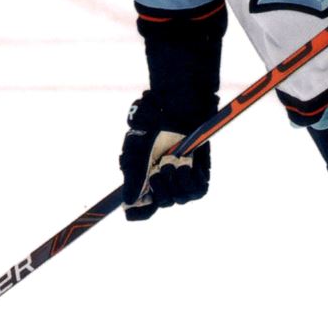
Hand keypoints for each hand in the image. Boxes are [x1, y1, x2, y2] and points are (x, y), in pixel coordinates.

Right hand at [119, 92, 210, 220]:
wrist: (178, 113)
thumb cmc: (153, 129)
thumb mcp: (137, 152)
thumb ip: (133, 176)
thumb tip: (128, 201)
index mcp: (144, 183)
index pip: (139, 211)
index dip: (137, 213)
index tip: (133, 210)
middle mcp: (163, 186)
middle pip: (162, 203)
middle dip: (160, 186)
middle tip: (160, 167)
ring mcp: (182, 183)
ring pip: (180, 198)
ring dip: (176, 179)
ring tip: (175, 160)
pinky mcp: (199, 177)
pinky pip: (198, 191)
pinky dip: (192, 178)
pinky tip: (189, 163)